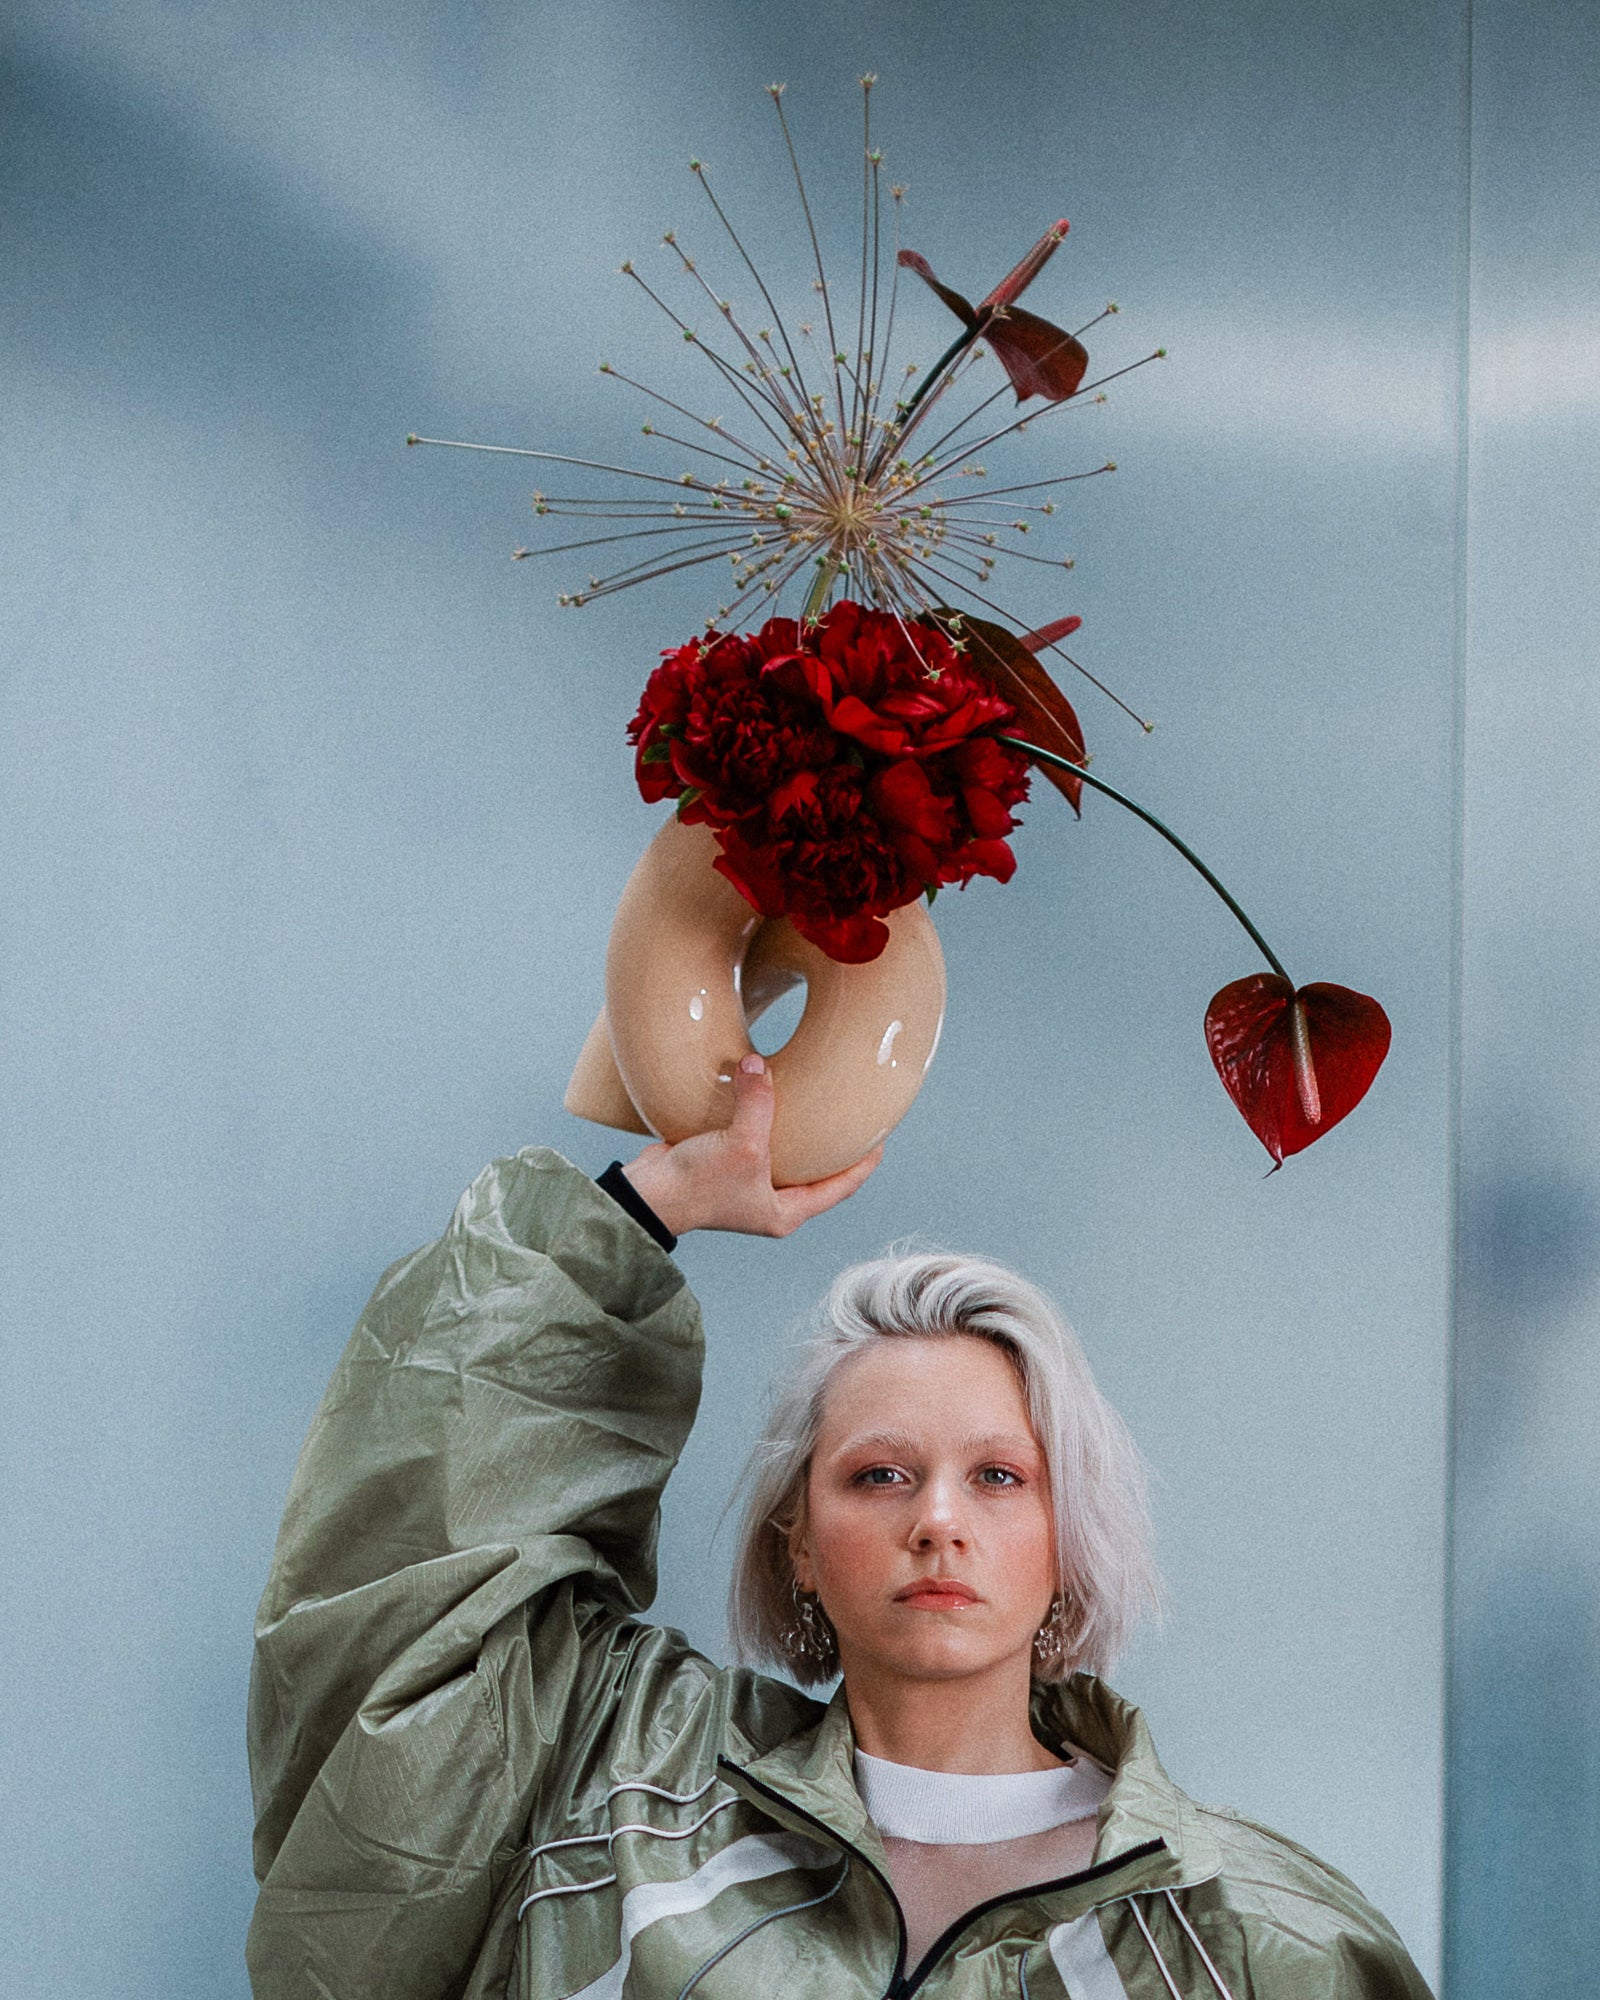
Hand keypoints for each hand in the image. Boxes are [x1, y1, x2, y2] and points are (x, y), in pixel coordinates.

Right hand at [620, 1054, 883, 1237]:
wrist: (647, 1195)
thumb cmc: (699, 1185)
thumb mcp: (741, 1145)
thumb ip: (757, 1103)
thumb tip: (759, 1064)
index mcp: (787, 1212)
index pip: (843, 1187)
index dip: (866, 1162)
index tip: (885, 1135)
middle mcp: (771, 1201)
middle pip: (817, 1169)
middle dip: (834, 1144)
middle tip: (853, 1111)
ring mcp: (747, 1182)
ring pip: (785, 1151)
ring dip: (797, 1127)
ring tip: (817, 1097)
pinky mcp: (725, 1164)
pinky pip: (754, 1136)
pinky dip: (763, 1117)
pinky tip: (771, 1092)